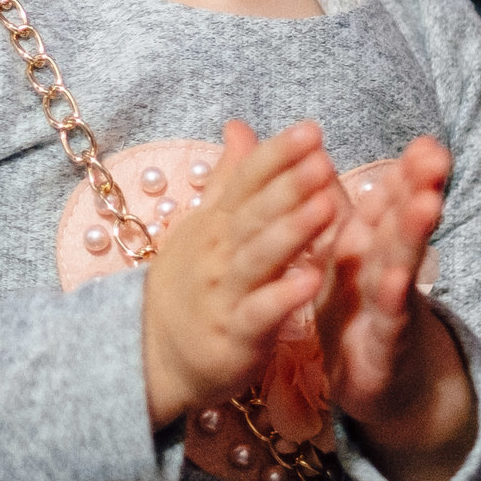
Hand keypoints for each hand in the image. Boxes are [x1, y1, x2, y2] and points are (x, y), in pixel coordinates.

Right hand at [141, 121, 345, 429]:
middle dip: (288, 184)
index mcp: (216, 222)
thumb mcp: (204, 225)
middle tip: (321, 158)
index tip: (311, 129)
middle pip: (254, 212)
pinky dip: (284, 297)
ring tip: (328, 207)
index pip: (245, 179)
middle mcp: (218, 251)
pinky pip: (260, 313)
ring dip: (292, 232)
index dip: (277, 154)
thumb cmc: (192, 284)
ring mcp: (225, 292)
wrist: (152, 354)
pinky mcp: (235, 334)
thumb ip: (229, 178)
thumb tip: (240, 126)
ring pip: (258, 257)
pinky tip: (313, 281)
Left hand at [317, 136, 475, 480]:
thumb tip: (311, 147)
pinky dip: (392, 300)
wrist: (379, 386)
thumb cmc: (359, 309)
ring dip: (412, 234)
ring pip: (401, 265)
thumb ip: (328, 201)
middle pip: (401, 224)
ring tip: (427, 202)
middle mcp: (385, 269)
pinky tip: (396, 278)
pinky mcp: (384, 348)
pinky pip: (387, 321)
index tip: (426, 142)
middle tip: (436, 156)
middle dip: (417, 189)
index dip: (404, 173)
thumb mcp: (341, 256)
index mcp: (368, 246)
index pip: (388, 202)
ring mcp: (389, 309)